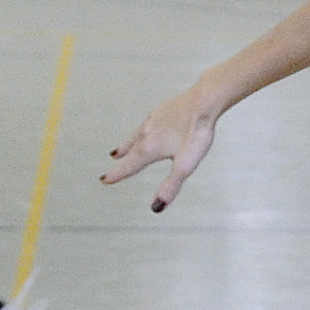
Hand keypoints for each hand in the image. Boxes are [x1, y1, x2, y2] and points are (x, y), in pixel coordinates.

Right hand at [101, 81, 225, 211]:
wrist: (204, 101)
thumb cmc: (196, 134)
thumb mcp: (185, 166)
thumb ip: (171, 186)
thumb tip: (156, 208)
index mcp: (149, 149)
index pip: (129, 166)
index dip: (116, 175)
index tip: (104, 180)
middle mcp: (146, 134)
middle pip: (129, 151)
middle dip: (120, 161)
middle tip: (110, 167)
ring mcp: (153, 120)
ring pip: (135, 136)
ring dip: (126, 145)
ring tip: (119, 150)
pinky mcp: (162, 110)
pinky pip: (146, 124)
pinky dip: (140, 131)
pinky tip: (145, 129)